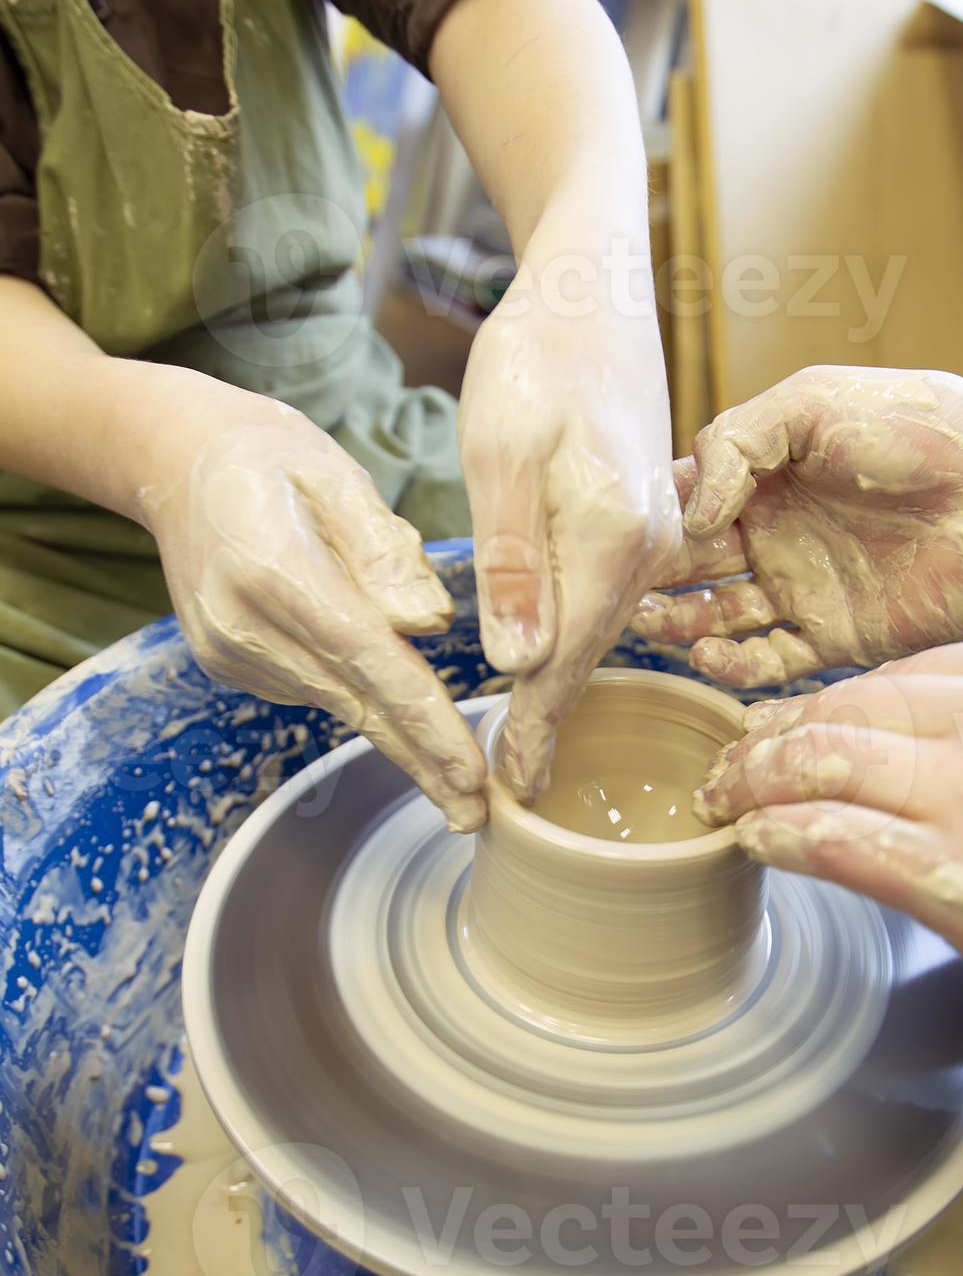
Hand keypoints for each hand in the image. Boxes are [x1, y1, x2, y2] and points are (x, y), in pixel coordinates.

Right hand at [137, 388, 486, 830]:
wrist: (173, 460)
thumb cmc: (271, 456)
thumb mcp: (335, 474)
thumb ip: (384, 551)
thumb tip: (431, 623)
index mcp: (278, 573)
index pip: (371, 662)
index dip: (428, 723)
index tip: (472, 771)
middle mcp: (246, 626)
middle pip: (357, 706)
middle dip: (422, 764)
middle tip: (475, 818)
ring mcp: (232, 652)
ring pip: (340, 702)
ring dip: (400, 740)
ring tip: (458, 785)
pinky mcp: (232, 663)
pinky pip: (315, 686)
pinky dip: (361, 696)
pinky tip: (396, 703)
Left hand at [458, 253, 678, 797]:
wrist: (593, 287)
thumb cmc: (536, 355)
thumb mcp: (500, 451)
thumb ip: (511, 560)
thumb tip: (516, 661)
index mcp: (612, 538)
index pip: (565, 661)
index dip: (535, 728)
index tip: (509, 788)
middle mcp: (648, 548)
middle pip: (591, 656)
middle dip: (552, 722)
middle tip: (511, 788)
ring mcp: (656, 532)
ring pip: (602, 627)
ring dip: (566, 683)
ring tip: (529, 742)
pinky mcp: (645, 514)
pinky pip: (609, 593)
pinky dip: (579, 635)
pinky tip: (553, 658)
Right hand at [633, 367, 962, 685]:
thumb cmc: (928, 428)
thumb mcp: (816, 402)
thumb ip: (738, 442)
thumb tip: (687, 513)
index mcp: (766, 471)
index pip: (684, 498)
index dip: (648, 516)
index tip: (612, 532)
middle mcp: (777, 532)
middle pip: (690, 564)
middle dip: (648, 578)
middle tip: (611, 590)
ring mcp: (805, 588)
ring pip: (718, 617)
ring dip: (678, 624)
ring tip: (649, 623)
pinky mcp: (838, 637)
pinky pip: (770, 661)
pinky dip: (732, 666)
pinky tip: (707, 654)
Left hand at [694, 620, 962, 1104]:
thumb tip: (880, 739)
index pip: (885, 673)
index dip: (813, 710)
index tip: (774, 738)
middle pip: (840, 707)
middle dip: (766, 743)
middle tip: (727, 774)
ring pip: (822, 761)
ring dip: (754, 786)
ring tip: (728, 805)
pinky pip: (838, 840)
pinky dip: (782, 837)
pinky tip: (755, 843)